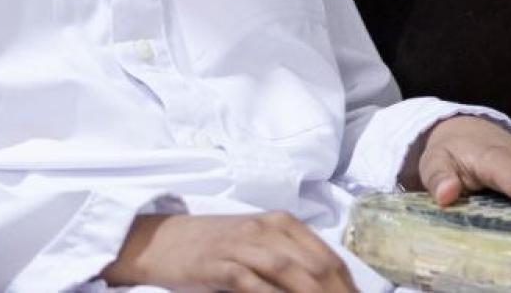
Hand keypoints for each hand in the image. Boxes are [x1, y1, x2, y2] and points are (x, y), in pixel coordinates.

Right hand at [101, 211, 354, 292]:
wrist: (163, 240)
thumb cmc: (214, 246)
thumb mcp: (256, 243)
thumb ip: (288, 259)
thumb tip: (321, 285)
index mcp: (283, 223)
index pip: (329, 257)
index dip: (347, 286)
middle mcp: (268, 229)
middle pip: (315, 266)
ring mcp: (243, 244)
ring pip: (289, 271)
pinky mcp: (219, 263)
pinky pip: (251, 282)